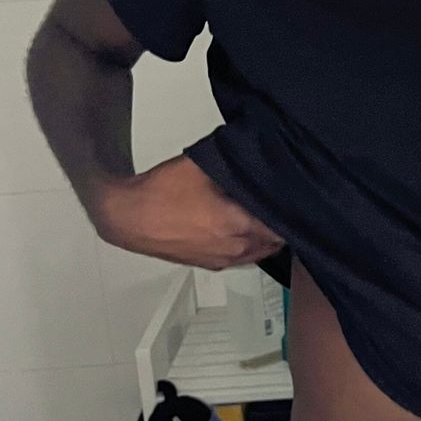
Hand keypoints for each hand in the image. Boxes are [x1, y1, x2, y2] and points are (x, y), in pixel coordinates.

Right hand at [93, 155, 284, 270]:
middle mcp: (234, 247)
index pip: (284, 223)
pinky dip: (248, 245)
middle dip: (281, 223)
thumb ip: (234, 164)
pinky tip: (241, 229)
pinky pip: (241, 258)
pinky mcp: (209, 264)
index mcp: (237, 224)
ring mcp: (222, 259)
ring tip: (263, 216)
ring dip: (266, 236)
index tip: (293, 196)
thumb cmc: (158, 195)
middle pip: (276, 240)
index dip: (291, 208)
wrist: (126, 217)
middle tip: (281, 204)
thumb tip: (254, 156)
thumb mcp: (202, 167)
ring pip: (260, 251)